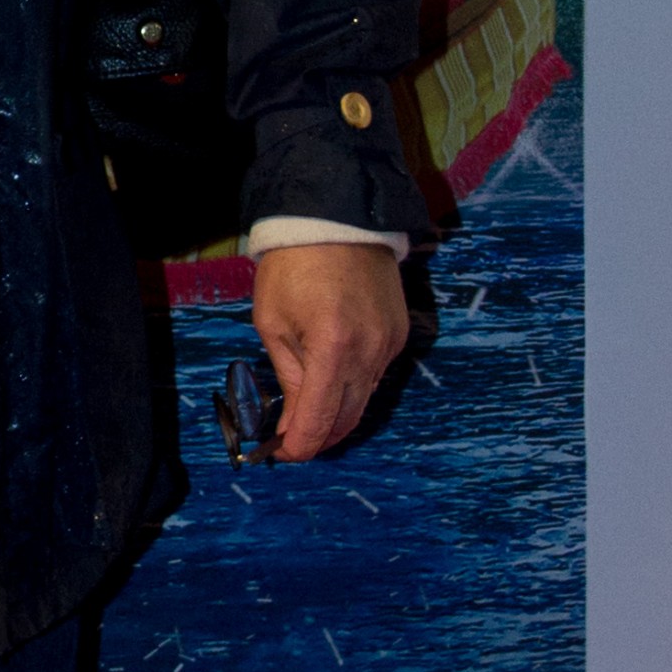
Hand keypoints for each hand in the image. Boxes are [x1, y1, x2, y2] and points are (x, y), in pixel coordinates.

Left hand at [250, 241, 409, 462]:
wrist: (336, 219)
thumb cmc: (293, 266)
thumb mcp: (273, 322)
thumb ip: (289, 375)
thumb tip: (293, 417)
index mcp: (333, 348)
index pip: (320, 420)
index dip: (298, 445)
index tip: (279, 452)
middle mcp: (369, 351)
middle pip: (348, 419)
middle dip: (319, 437)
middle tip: (291, 442)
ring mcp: (389, 344)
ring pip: (364, 400)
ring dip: (337, 414)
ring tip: (308, 415)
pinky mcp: (398, 334)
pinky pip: (375, 375)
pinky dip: (354, 387)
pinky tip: (333, 383)